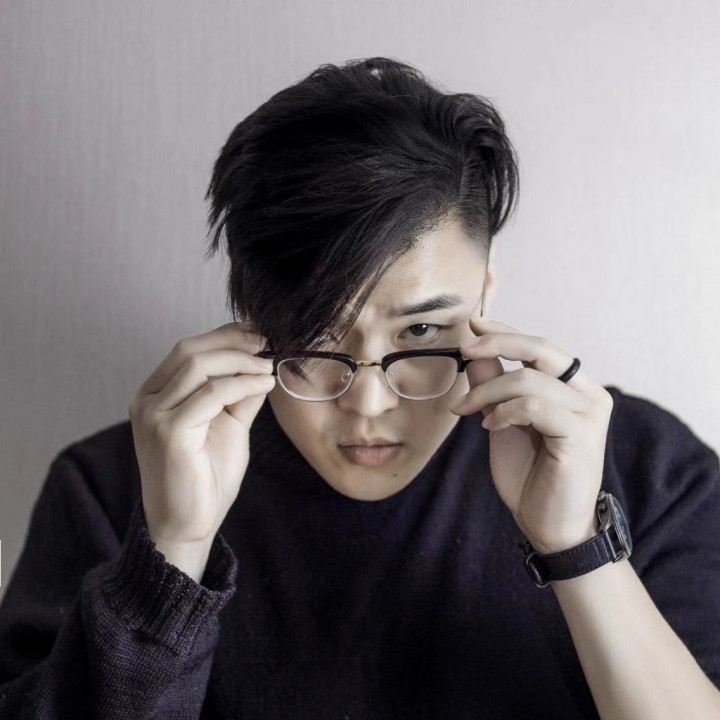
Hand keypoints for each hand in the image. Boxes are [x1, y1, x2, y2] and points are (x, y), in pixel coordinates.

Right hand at [128, 321, 275, 546]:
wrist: (189, 524)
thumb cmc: (206, 477)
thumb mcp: (229, 424)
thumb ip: (240, 393)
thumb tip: (264, 362)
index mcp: (156, 394)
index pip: (188, 349)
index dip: (225, 334)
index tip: (258, 330)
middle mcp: (147, 400)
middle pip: (190, 350)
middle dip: (233, 341)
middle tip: (268, 341)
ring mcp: (152, 415)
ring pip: (198, 366)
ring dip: (240, 360)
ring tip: (269, 364)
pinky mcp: (167, 431)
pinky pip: (211, 394)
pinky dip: (242, 383)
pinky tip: (265, 383)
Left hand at [449, 317, 613, 553]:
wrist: (551, 525)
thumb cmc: (531, 474)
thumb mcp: (502, 421)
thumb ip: (494, 385)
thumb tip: (475, 350)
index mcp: (574, 386)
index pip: (539, 346)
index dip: (505, 331)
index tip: (473, 324)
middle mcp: (589, 392)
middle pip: (541, 347)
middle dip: (498, 342)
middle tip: (464, 349)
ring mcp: (590, 412)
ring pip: (530, 378)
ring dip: (488, 392)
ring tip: (468, 411)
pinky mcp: (582, 433)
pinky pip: (533, 405)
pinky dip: (504, 412)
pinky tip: (490, 427)